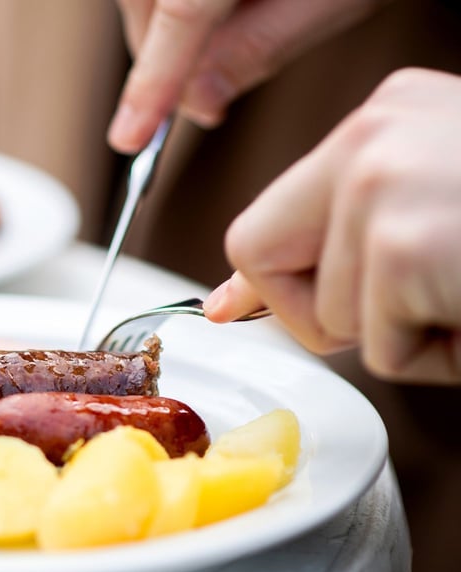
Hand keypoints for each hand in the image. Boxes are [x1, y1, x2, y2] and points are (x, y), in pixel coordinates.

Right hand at [109, 0, 385, 152]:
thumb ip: (262, 46)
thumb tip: (200, 102)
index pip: (182, 12)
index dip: (153, 80)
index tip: (130, 137)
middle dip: (158, 57)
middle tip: (200, 98)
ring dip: (160, 28)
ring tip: (218, 37)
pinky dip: (163, 4)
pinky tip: (209, 11)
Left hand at [204, 68, 460, 383]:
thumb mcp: (429, 210)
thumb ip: (333, 241)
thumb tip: (227, 302)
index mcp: (383, 120)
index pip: (263, 222)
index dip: (284, 284)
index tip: (298, 307)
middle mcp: (372, 133)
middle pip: (262, 259)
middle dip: (328, 310)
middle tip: (418, 297)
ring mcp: (382, 183)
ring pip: (330, 317)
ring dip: (404, 333)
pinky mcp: (404, 245)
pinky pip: (378, 351)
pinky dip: (438, 356)